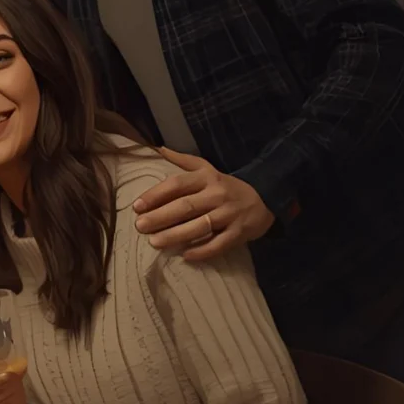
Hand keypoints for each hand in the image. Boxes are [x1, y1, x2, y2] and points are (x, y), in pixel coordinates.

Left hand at [133, 148, 274, 260]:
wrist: (266, 197)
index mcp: (206, 178)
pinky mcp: (240, 232)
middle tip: (140, 226)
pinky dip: (203, 251)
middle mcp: (217, 195)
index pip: (177, 185)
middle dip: (160, 217)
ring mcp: (229, 214)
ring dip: (176, 235)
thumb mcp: (207, 168)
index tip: (137, 206)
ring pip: (200, 226)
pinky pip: (219, 244)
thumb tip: (158, 148)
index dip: (156, 195)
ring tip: (154, 242)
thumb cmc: (225, 185)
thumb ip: (182, 160)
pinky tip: (185, 255)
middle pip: (185, 206)